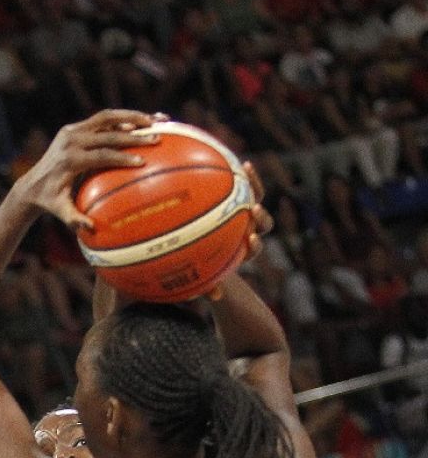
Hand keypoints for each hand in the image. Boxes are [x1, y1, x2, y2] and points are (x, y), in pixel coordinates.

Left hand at [11, 109, 162, 229]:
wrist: (32, 184)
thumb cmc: (51, 201)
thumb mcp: (60, 211)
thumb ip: (73, 218)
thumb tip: (91, 228)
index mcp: (69, 160)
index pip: (100, 155)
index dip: (122, 157)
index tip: (142, 161)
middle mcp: (70, 141)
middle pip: (107, 134)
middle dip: (134, 136)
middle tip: (157, 140)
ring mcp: (71, 131)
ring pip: (107, 117)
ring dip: (133, 117)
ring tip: (158, 120)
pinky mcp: (74, 127)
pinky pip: (102, 119)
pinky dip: (124, 118)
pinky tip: (144, 121)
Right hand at [205, 160, 269, 300]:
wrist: (200, 242)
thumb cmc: (195, 264)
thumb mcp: (199, 276)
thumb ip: (202, 286)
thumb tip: (210, 297)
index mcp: (241, 248)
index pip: (254, 247)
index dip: (255, 244)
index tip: (249, 240)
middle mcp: (246, 228)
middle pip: (262, 223)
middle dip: (261, 217)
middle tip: (252, 211)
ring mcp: (243, 211)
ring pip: (255, 198)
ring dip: (253, 185)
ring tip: (245, 172)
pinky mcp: (237, 195)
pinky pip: (240, 183)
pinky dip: (240, 174)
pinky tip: (234, 161)